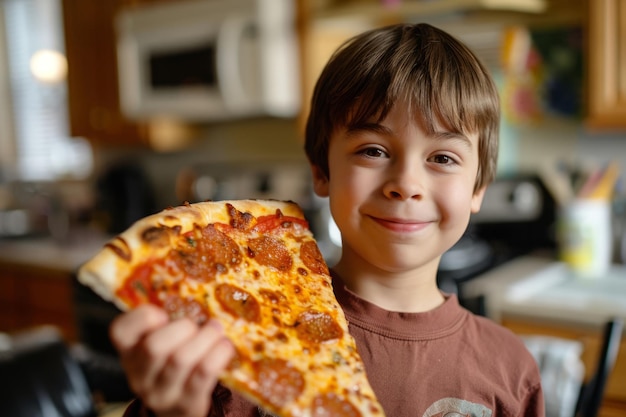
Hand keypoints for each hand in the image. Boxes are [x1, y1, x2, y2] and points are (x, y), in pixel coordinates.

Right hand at [110, 304, 234, 416]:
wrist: (179, 408)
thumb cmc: (173, 362)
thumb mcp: (161, 342)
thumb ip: (168, 322)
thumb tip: (199, 291)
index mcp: (129, 351)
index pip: (120, 331)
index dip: (142, 317)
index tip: (163, 314)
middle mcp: (139, 374)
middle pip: (154, 347)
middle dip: (182, 328)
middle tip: (197, 324)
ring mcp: (162, 393)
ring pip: (180, 359)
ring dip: (205, 338)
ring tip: (217, 330)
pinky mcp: (187, 403)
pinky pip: (203, 374)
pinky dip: (218, 355)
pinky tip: (224, 346)